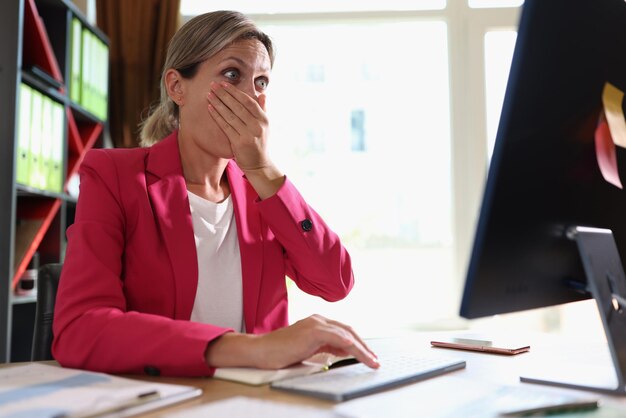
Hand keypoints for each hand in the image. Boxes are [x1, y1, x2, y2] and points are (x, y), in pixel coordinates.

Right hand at [205, 315, 379, 369]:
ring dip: (362, 349)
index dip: (357, 343)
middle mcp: (318, 319)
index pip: (343, 331)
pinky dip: (352, 347)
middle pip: (348, 330)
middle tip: (374, 359)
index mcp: (316, 322)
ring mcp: (316, 323)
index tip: (368, 355)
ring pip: (347, 334)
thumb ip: (325, 347)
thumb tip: (342, 352)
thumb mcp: (308, 349)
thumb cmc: (280, 352)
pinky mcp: (314, 330)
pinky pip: (339, 337)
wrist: (261, 351)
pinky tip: (360, 355)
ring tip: (372, 361)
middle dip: (364, 345)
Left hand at [206, 81, 269, 170]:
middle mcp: (257, 126)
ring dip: (218, 103)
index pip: (248, 102)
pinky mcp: (239, 143)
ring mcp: (249, 135)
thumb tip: (262, 94)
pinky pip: (226, 127)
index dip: (236, 92)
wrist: (259, 164)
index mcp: (264, 119)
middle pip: (238, 106)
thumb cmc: (260, 143)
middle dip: (224, 94)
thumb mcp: (265, 126)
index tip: (225, 84)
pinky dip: (217, 116)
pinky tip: (210, 108)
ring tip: (209, 94)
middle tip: (213, 85)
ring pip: (231, 115)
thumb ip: (263, 110)